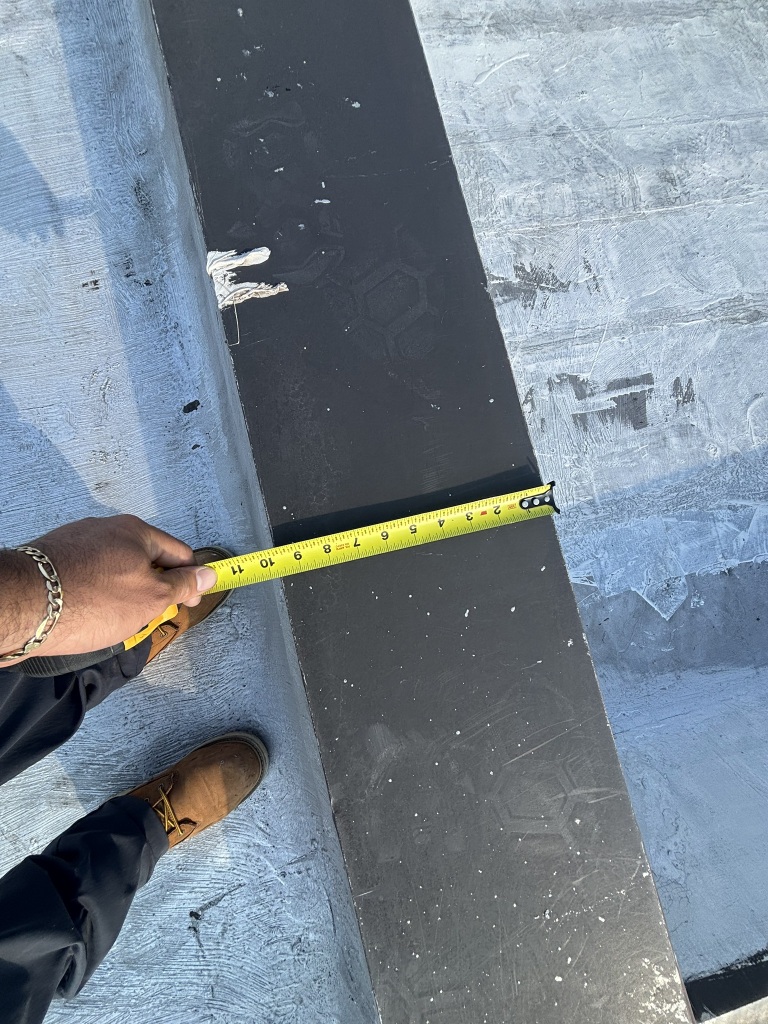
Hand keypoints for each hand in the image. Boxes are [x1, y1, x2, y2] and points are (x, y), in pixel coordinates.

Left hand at [1, 515, 217, 659]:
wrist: (25, 605)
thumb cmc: (92, 601)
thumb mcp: (151, 598)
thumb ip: (182, 585)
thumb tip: (208, 574)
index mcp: (135, 531)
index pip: (178, 552)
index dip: (189, 579)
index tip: (188, 601)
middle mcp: (105, 529)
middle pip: (144, 560)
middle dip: (151, 589)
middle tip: (147, 617)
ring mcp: (76, 542)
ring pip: (114, 570)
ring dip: (121, 594)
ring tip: (112, 622)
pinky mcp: (53, 559)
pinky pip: (87, 577)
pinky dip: (94, 595)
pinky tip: (87, 615)